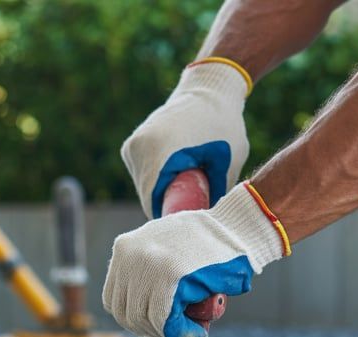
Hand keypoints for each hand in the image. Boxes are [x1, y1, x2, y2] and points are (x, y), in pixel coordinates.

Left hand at [102, 183, 289, 336]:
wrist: (236, 228)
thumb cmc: (205, 243)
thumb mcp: (164, 247)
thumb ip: (145, 272)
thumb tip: (136, 317)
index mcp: (124, 248)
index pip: (112, 299)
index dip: (132, 319)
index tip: (151, 326)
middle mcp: (130, 256)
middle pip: (124, 313)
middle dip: (146, 330)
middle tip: (170, 332)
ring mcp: (148, 266)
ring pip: (143, 319)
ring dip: (165, 333)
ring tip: (187, 330)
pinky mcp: (169, 278)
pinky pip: (164, 321)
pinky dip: (180, 334)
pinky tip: (196, 333)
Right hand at [121, 59, 251, 217]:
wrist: (210, 88)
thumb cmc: (224, 125)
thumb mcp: (227, 164)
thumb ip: (214, 195)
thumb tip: (207, 225)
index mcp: (159, 153)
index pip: (156, 204)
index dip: (173, 216)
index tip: (192, 220)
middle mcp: (138, 149)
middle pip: (149, 197)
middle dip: (169, 204)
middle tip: (195, 203)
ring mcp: (132, 146)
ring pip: (144, 187)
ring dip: (163, 192)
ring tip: (188, 184)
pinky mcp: (130, 145)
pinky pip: (142, 175)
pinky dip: (157, 179)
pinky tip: (177, 172)